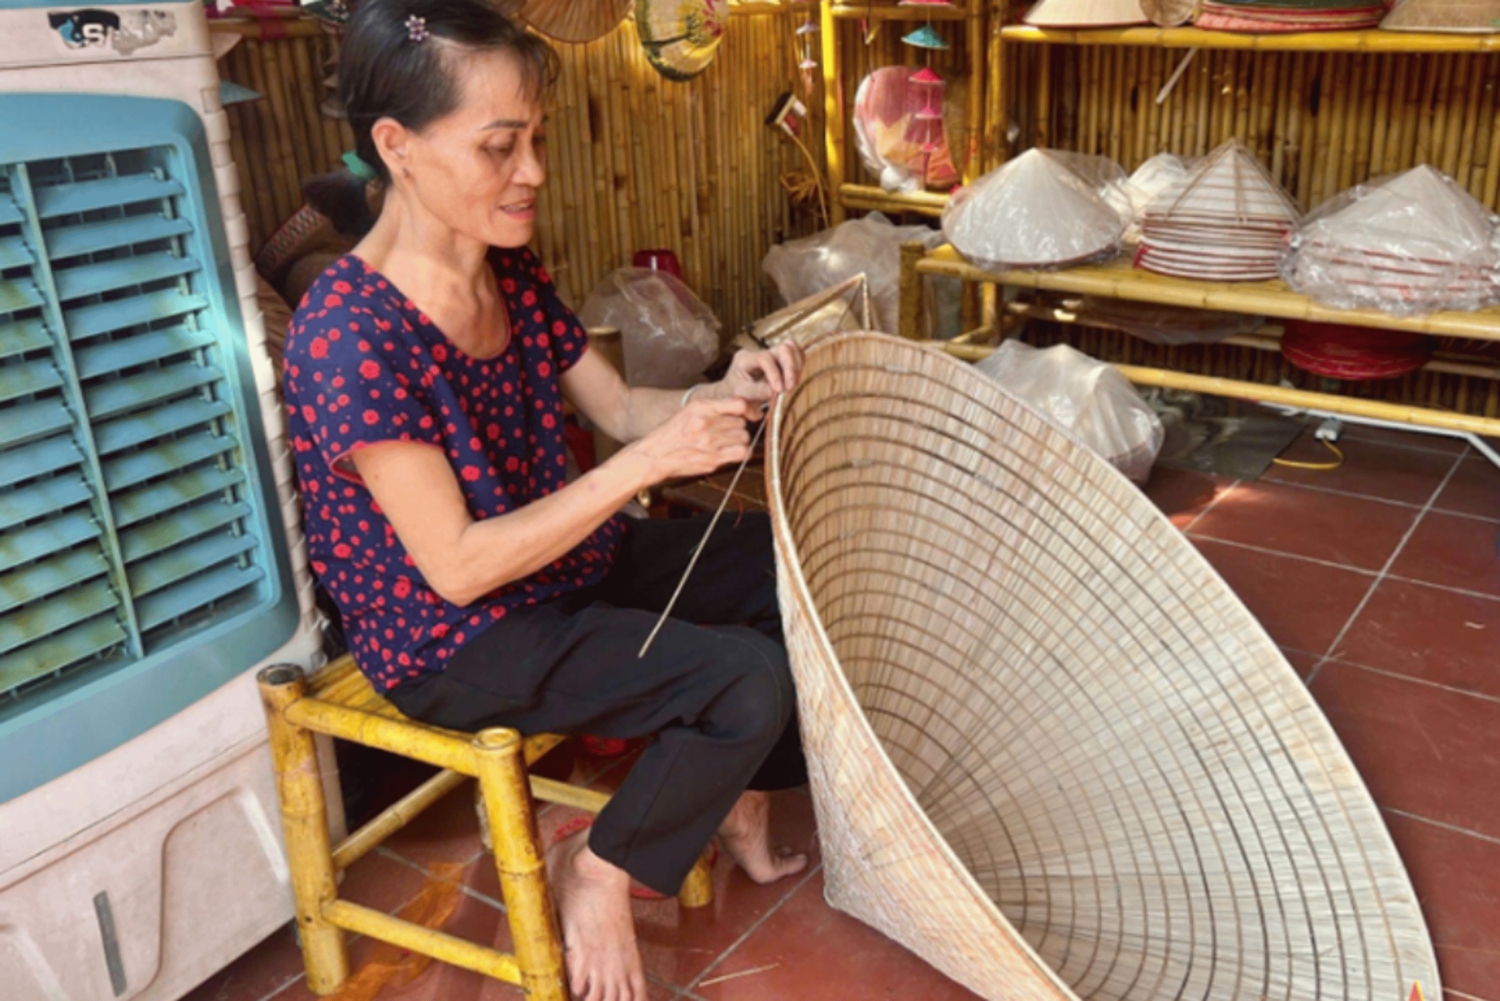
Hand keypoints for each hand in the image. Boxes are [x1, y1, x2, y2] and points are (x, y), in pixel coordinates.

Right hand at [618, 397, 758, 485]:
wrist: (655, 455)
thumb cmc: (672, 433)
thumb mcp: (689, 411)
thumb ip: (713, 407)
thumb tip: (741, 407)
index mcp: (701, 408)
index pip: (738, 404)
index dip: (744, 410)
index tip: (742, 414)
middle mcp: (706, 424)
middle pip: (741, 423)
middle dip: (737, 427)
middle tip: (726, 431)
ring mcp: (710, 443)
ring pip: (744, 437)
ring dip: (739, 440)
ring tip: (728, 441)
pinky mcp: (713, 460)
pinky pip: (741, 453)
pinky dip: (740, 452)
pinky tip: (731, 451)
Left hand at [711, 342, 804, 403]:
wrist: (735, 394)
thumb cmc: (736, 395)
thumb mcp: (742, 395)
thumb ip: (757, 391)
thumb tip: (775, 391)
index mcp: (744, 359)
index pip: (764, 358)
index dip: (774, 373)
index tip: (779, 390)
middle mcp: (759, 352)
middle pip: (783, 349)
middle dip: (790, 368)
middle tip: (790, 388)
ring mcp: (771, 353)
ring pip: (792, 349)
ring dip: (796, 367)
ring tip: (792, 385)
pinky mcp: (780, 358)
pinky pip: (796, 355)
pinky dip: (799, 366)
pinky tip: (794, 380)